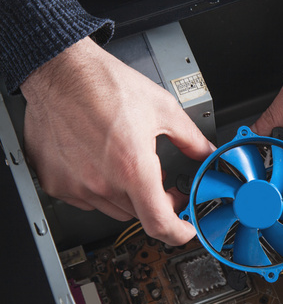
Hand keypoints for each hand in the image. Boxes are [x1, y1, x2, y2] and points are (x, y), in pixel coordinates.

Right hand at [21, 37, 214, 244]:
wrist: (61, 70)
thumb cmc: (104, 84)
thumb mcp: (163, 109)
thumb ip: (191, 139)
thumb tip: (206, 152)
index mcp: (132, 168)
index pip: (159, 224)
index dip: (179, 233)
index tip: (185, 229)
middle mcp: (102, 182)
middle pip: (139, 214)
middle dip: (156, 202)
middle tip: (163, 183)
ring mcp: (75, 185)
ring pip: (113, 208)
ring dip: (128, 196)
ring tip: (130, 166)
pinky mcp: (55, 181)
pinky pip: (85, 199)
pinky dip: (99, 189)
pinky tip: (103, 164)